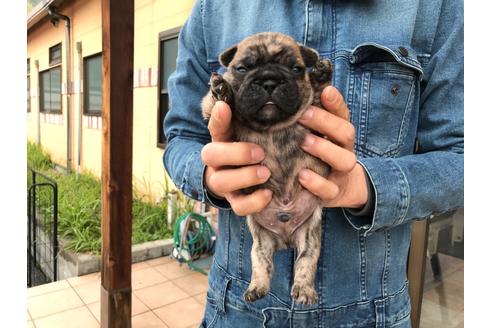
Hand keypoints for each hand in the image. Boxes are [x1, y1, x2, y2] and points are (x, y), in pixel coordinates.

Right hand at [201, 101, 272, 215]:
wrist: (238, 179)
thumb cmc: (246, 150)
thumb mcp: (246, 135)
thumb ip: (245, 119)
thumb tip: (241, 98)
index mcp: (220, 141)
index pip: (214, 126)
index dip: (218, 118)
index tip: (225, 107)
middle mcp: (216, 162)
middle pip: (212, 156)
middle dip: (237, 154)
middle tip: (260, 153)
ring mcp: (224, 183)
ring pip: (223, 183)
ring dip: (245, 177)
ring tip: (266, 173)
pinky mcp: (235, 201)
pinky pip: (239, 207)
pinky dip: (254, 202)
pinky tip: (269, 194)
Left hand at [298, 86, 368, 208]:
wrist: (340, 189)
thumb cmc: (321, 157)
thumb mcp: (318, 138)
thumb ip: (312, 120)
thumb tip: (297, 94)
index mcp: (341, 134)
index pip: (343, 114)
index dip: (335, 103)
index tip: (325, 91)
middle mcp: (345, 150)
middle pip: (346, 133)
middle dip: (325, 123)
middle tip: (303, 116)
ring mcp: (341, 172)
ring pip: (344, 160)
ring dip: (324, 149)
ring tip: (304, 143)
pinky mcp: (333, 193)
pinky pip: (329, 190)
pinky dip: (316, 183)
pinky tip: (302, 175)